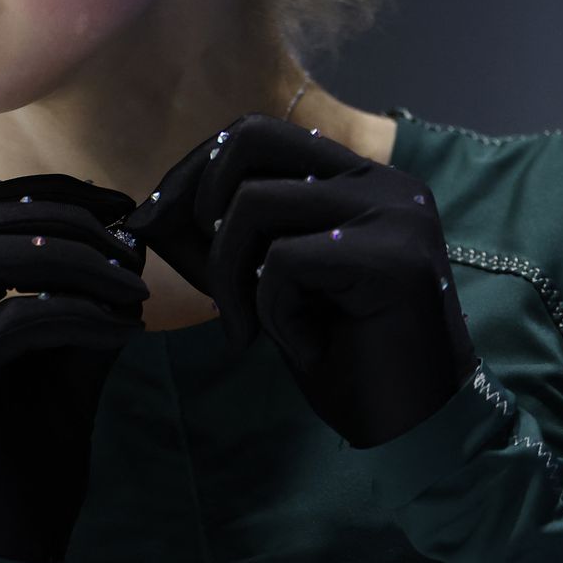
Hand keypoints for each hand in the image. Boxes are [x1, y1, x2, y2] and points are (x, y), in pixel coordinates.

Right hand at [0, 173, 147, 562]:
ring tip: (132, 287)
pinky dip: (76, 314)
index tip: (115, 207)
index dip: (44, 197)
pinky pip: (10, 323)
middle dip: (64, 219)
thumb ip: (76, 307)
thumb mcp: (58, 374)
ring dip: (74, 260)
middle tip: (129, 243)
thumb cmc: (22, 478)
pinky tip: (124, 331)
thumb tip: (125, 244)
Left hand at [120, 113, 475, 447]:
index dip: (197, 173)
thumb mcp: (265, 281)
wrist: (411, 428)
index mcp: (358, 178)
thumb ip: (222, 236)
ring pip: (255, 204)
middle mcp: (383, 182)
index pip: (256, 133)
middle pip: (251, 138)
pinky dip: (275, 315)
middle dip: (204, 206)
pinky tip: (311, 349)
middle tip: (212, 277)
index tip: (165, 226)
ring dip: (232, 279)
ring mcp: (394, 215)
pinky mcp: (392, 258)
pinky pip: (283, 263)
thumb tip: (150, 210)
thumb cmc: (339, 355)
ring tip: (257, 330)